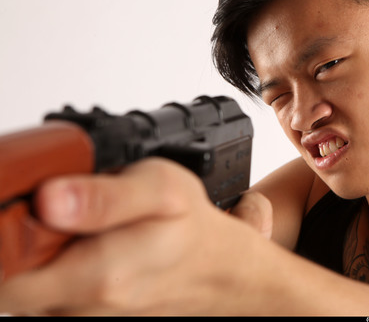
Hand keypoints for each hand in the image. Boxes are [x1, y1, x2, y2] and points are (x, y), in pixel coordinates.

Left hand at [0, 157, 269, 315]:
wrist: (217, 269)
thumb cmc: (190, 227)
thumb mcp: (160, 189)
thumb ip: (104, 196)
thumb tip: (49, 200)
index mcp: (99, 276)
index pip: (4, 270)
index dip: (6, 232)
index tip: (29, 206)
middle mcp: (85, 310)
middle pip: (10, 280)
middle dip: (22, 242)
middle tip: (59, 210)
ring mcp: (84, 319)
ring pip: (28, 289)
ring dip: (41, 256)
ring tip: (81, 229)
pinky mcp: (87, 319)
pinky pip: (50, 296)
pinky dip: (57, 270)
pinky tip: (88, 250)